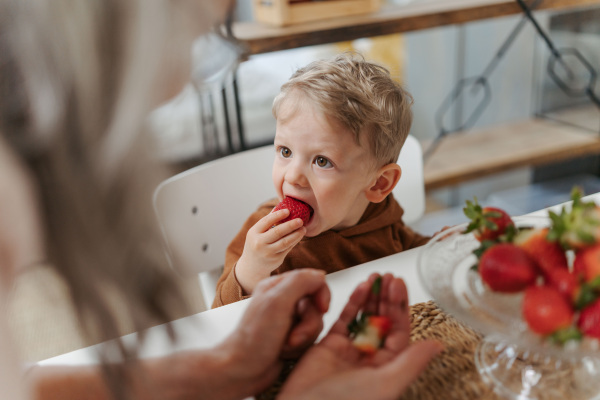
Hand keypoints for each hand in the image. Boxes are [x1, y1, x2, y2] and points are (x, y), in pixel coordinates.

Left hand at [212, 269, 329, 398]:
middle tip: (292, 335)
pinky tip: (285, 352)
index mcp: (278, 286)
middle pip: (316, 306)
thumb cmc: (252, 340)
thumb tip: (320, 275)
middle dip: (308, 324)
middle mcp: (283, 302)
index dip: (321, 294)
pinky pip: (310, 340)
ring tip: (285, 346)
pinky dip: (301, 348)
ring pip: (315, 324)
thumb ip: (300, 282)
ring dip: (303, 338)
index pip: (313, 280)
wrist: (242, 371)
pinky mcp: (291, 338)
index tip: (322, 308)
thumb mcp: (277, 302)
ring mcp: (288, 321)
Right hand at [236, 208, 305, 293]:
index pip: (266, 221)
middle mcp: (259, 243)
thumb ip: (267, 222)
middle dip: (291, 225)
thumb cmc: (256, 244)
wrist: (252, 267)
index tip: (288, 211)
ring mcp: (268, 252)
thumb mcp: (256, 233)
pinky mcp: (276, 259)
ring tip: (303, 229)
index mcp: (253, 233)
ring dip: (296, 234)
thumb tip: (280, 207)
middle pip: (278, 231)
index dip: (278, 215)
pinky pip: (288, 248)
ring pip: (285, 241)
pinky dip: (294, 241)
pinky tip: (299, 236)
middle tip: (300, 220)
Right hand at [279, 273, 442, 399]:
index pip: (400, 330)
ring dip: (371, 296)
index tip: (400, 286)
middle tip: (390, 277)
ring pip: (364, 316)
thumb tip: (437, 344)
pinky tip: (360, 287)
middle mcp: (370, 357)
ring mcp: (350, 349)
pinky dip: (352, 302)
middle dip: (387, 297)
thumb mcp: (386, 384)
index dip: (401, 307)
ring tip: (376, 276)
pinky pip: (344, 319)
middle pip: (383, 320)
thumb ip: (410, 362)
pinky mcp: (329, 344)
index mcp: (387, 368)